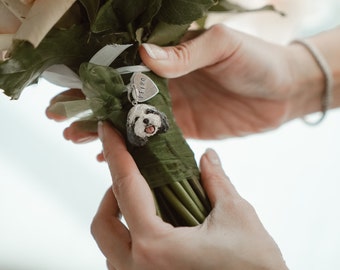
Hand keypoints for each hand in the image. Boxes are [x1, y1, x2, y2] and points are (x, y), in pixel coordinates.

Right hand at [45, 24, 307, 141]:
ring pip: (131, 122)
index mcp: (170, 59)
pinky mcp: (186, 131)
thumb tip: (144, 55)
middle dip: (88, 108)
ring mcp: (174, 110)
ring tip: (74, 138)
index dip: (95, 80)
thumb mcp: (222, 46)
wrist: (283, 90)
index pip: (124, 69)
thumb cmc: (257, 60)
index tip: (69, 91)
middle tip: (60, 119)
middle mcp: (166, 84)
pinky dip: (133, 150)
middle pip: (119, 98)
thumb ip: (185, 53)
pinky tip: (112, 158)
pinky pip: (154, 142)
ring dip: (103, 131)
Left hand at [91, 121, 287, 269]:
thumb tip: (208, 158)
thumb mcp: (237, 217)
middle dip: (112, 193)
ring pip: (109, 246)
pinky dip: (128, 238)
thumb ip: (217, 182)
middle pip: (103, 223)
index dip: (117, 154)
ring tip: (143, 200)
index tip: (108, 131)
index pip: (126, 188)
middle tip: (133, 174)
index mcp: (156, 247)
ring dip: (118, 217)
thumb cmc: (254, 268)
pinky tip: (153, 226)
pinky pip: (122, 262)